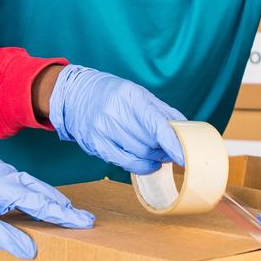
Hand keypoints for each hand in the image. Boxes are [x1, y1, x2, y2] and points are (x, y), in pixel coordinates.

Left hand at [0, 155, 94, 257]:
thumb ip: (4, 237)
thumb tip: (31, 251)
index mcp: (6, 186)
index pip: (43, 203)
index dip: (65, 215)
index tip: (85, 221)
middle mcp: (7, 173)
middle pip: (42, 190)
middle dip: (62, 205)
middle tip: (82, 218)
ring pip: (30, 183)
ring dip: (47, 197)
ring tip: (62, 210)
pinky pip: (18, 179)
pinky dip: (31, 190)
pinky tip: (31, 199)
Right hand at [49, 65, 185, 174]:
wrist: (75, 94)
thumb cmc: (112, 93)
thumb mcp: (139, 94)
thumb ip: (163, 112)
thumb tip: (186, 129)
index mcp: (129, 96)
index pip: (156, 125)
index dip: (172, 144)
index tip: (185, 157)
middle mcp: (114, 113)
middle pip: (149, 143)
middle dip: (164, 149)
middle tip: (171, 149)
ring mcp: (102, 130)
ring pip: (139, 154)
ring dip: (154, 157)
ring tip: (159, 153)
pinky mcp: (95, 144)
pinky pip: (124, 163)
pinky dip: (141, 166)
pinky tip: (148, 163)